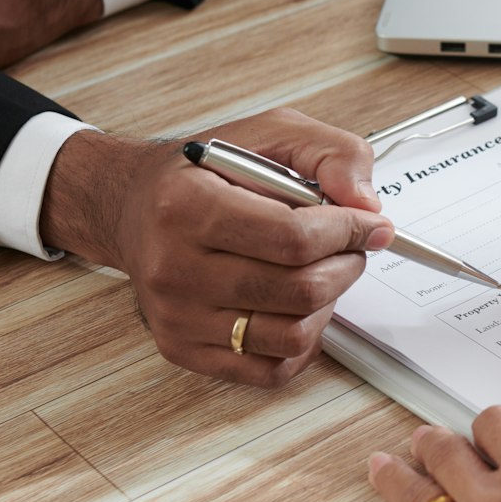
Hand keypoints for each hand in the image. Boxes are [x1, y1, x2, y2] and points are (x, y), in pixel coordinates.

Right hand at [42, 108, 391, 386]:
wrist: (130, 206)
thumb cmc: (200, 172)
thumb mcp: (267, 132)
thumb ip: (329, 152)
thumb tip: (366, 205)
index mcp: (187, 205)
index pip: (293, 237)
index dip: (349, 232)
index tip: (370, 224)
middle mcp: (174, 266)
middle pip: (299, 290)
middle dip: (346, 266)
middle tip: (349, 247)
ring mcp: (176, 316)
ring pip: (291, 335)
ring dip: (327, 305)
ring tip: (321, 273)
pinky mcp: (182, 348)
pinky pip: (269, 369)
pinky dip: (301, 342)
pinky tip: (298, 308)